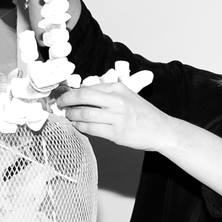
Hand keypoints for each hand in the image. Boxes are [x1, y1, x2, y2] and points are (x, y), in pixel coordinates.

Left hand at [55, 78, 173, 151]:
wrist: (161, 130)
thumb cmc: (144, 114)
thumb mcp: (128, 96)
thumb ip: (107, 94)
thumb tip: (82, 95)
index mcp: (118, 88)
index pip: (88, 87)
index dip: (72, 92)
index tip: (64, 95)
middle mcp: (117, 101)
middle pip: (82, 97)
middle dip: (66, 100)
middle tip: (60, 104)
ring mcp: (116, 117)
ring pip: (84, 114)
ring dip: (71, 115)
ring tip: (68, 116)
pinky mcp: (116, 133)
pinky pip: (91, 129)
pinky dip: (80, 127)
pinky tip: (77, 126)